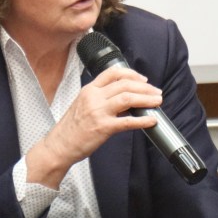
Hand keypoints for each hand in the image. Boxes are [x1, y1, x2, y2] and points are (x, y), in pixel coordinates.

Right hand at [26, 67, 161, 187]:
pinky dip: (143, 120)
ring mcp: (98, 112)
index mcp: (89, 90)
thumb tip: (123, 98)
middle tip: (156, 92)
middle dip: (145, 87)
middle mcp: (94, 97)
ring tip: (157, 101)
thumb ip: (100, 98)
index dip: (131, 74)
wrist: (60, 145)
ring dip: (146, 99)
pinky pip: (128, 122)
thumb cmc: (71, 127)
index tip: (143, 79)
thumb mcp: (82, 104)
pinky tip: (151, 120)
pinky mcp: (103, 128)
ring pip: (128, 98)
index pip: (113, 73)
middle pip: (124, 84)